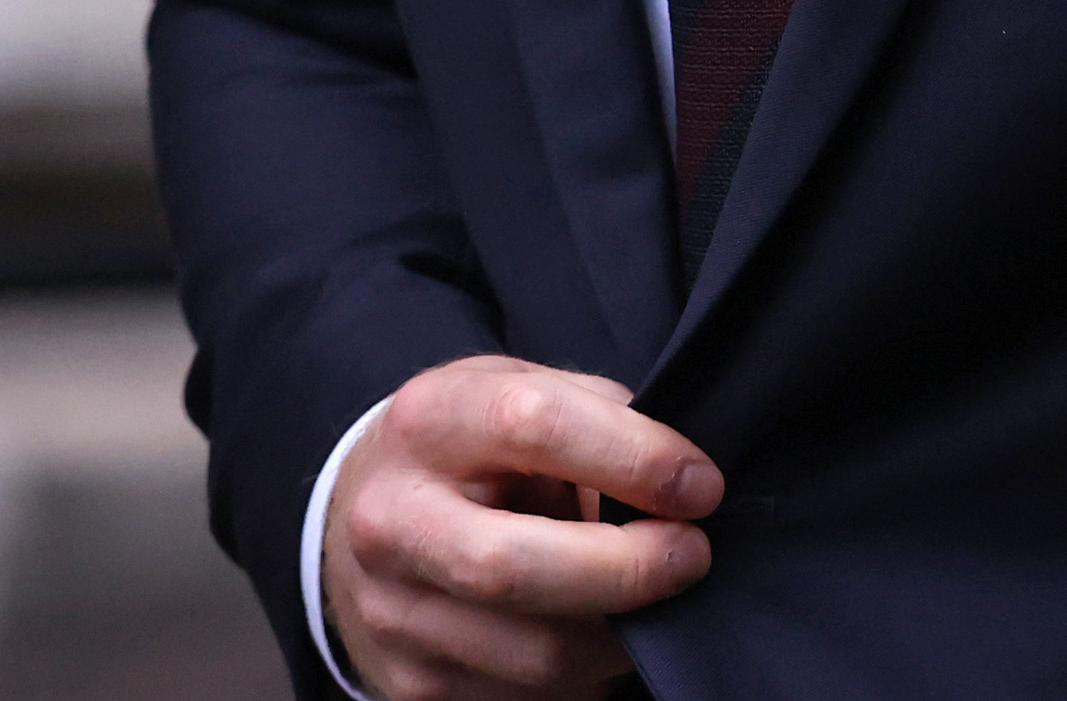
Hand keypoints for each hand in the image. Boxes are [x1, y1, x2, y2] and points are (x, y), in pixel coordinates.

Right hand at [324, 353, 721, 697]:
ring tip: (648, 596)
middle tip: (692, 555)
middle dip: (629, 570)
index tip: (700, 485)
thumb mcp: (521, 395)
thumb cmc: (471, 449)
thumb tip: (680, 492)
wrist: (367, 511)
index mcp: (428, 421)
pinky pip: (530, 698)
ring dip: (620, 633)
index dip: (635, 458)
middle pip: (515, 567)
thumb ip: (598, 423)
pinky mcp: (413, 683)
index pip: (535, 426)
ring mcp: (394, 612)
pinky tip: (592, 629)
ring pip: (538, 652)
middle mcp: (392, 519)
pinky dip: (585, 671)